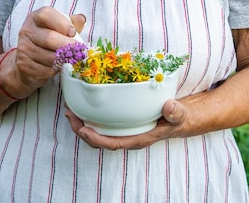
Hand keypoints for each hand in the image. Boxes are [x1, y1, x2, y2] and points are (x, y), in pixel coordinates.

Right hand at [11, 7, 85, 93]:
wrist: (28, 62)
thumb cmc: (47, 40)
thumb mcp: (58, 27)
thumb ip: (71, 22)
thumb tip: (81, 19)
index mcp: (35, 18)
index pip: (46, 15)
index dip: (62, 23)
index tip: (73, 32)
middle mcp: (26, 32)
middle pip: (49, 38)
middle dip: (68, 45)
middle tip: (79, 50)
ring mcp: (24, 49)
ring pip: (50, 56)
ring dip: (64, 59)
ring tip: (71, 58)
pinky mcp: (24, 66)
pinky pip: (46, 69)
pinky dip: (57, 69)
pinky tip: (59, 66)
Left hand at [64, 98, 187, 149]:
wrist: (179, 118)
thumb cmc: (177, 118)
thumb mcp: (179, 114)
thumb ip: (175, 112)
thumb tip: (168, 107)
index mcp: (139, 138)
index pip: (114, 143)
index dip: (97, 139)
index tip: (83, 130)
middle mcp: (128, 136)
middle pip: (101, 140)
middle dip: (82, 130)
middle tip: (70, 115)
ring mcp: (124, 130)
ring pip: (99, 132)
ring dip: (83, 123)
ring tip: (70, 110)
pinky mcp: (122, 122)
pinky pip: (103, 123)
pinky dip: (90, 116)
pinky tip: (83, 105)